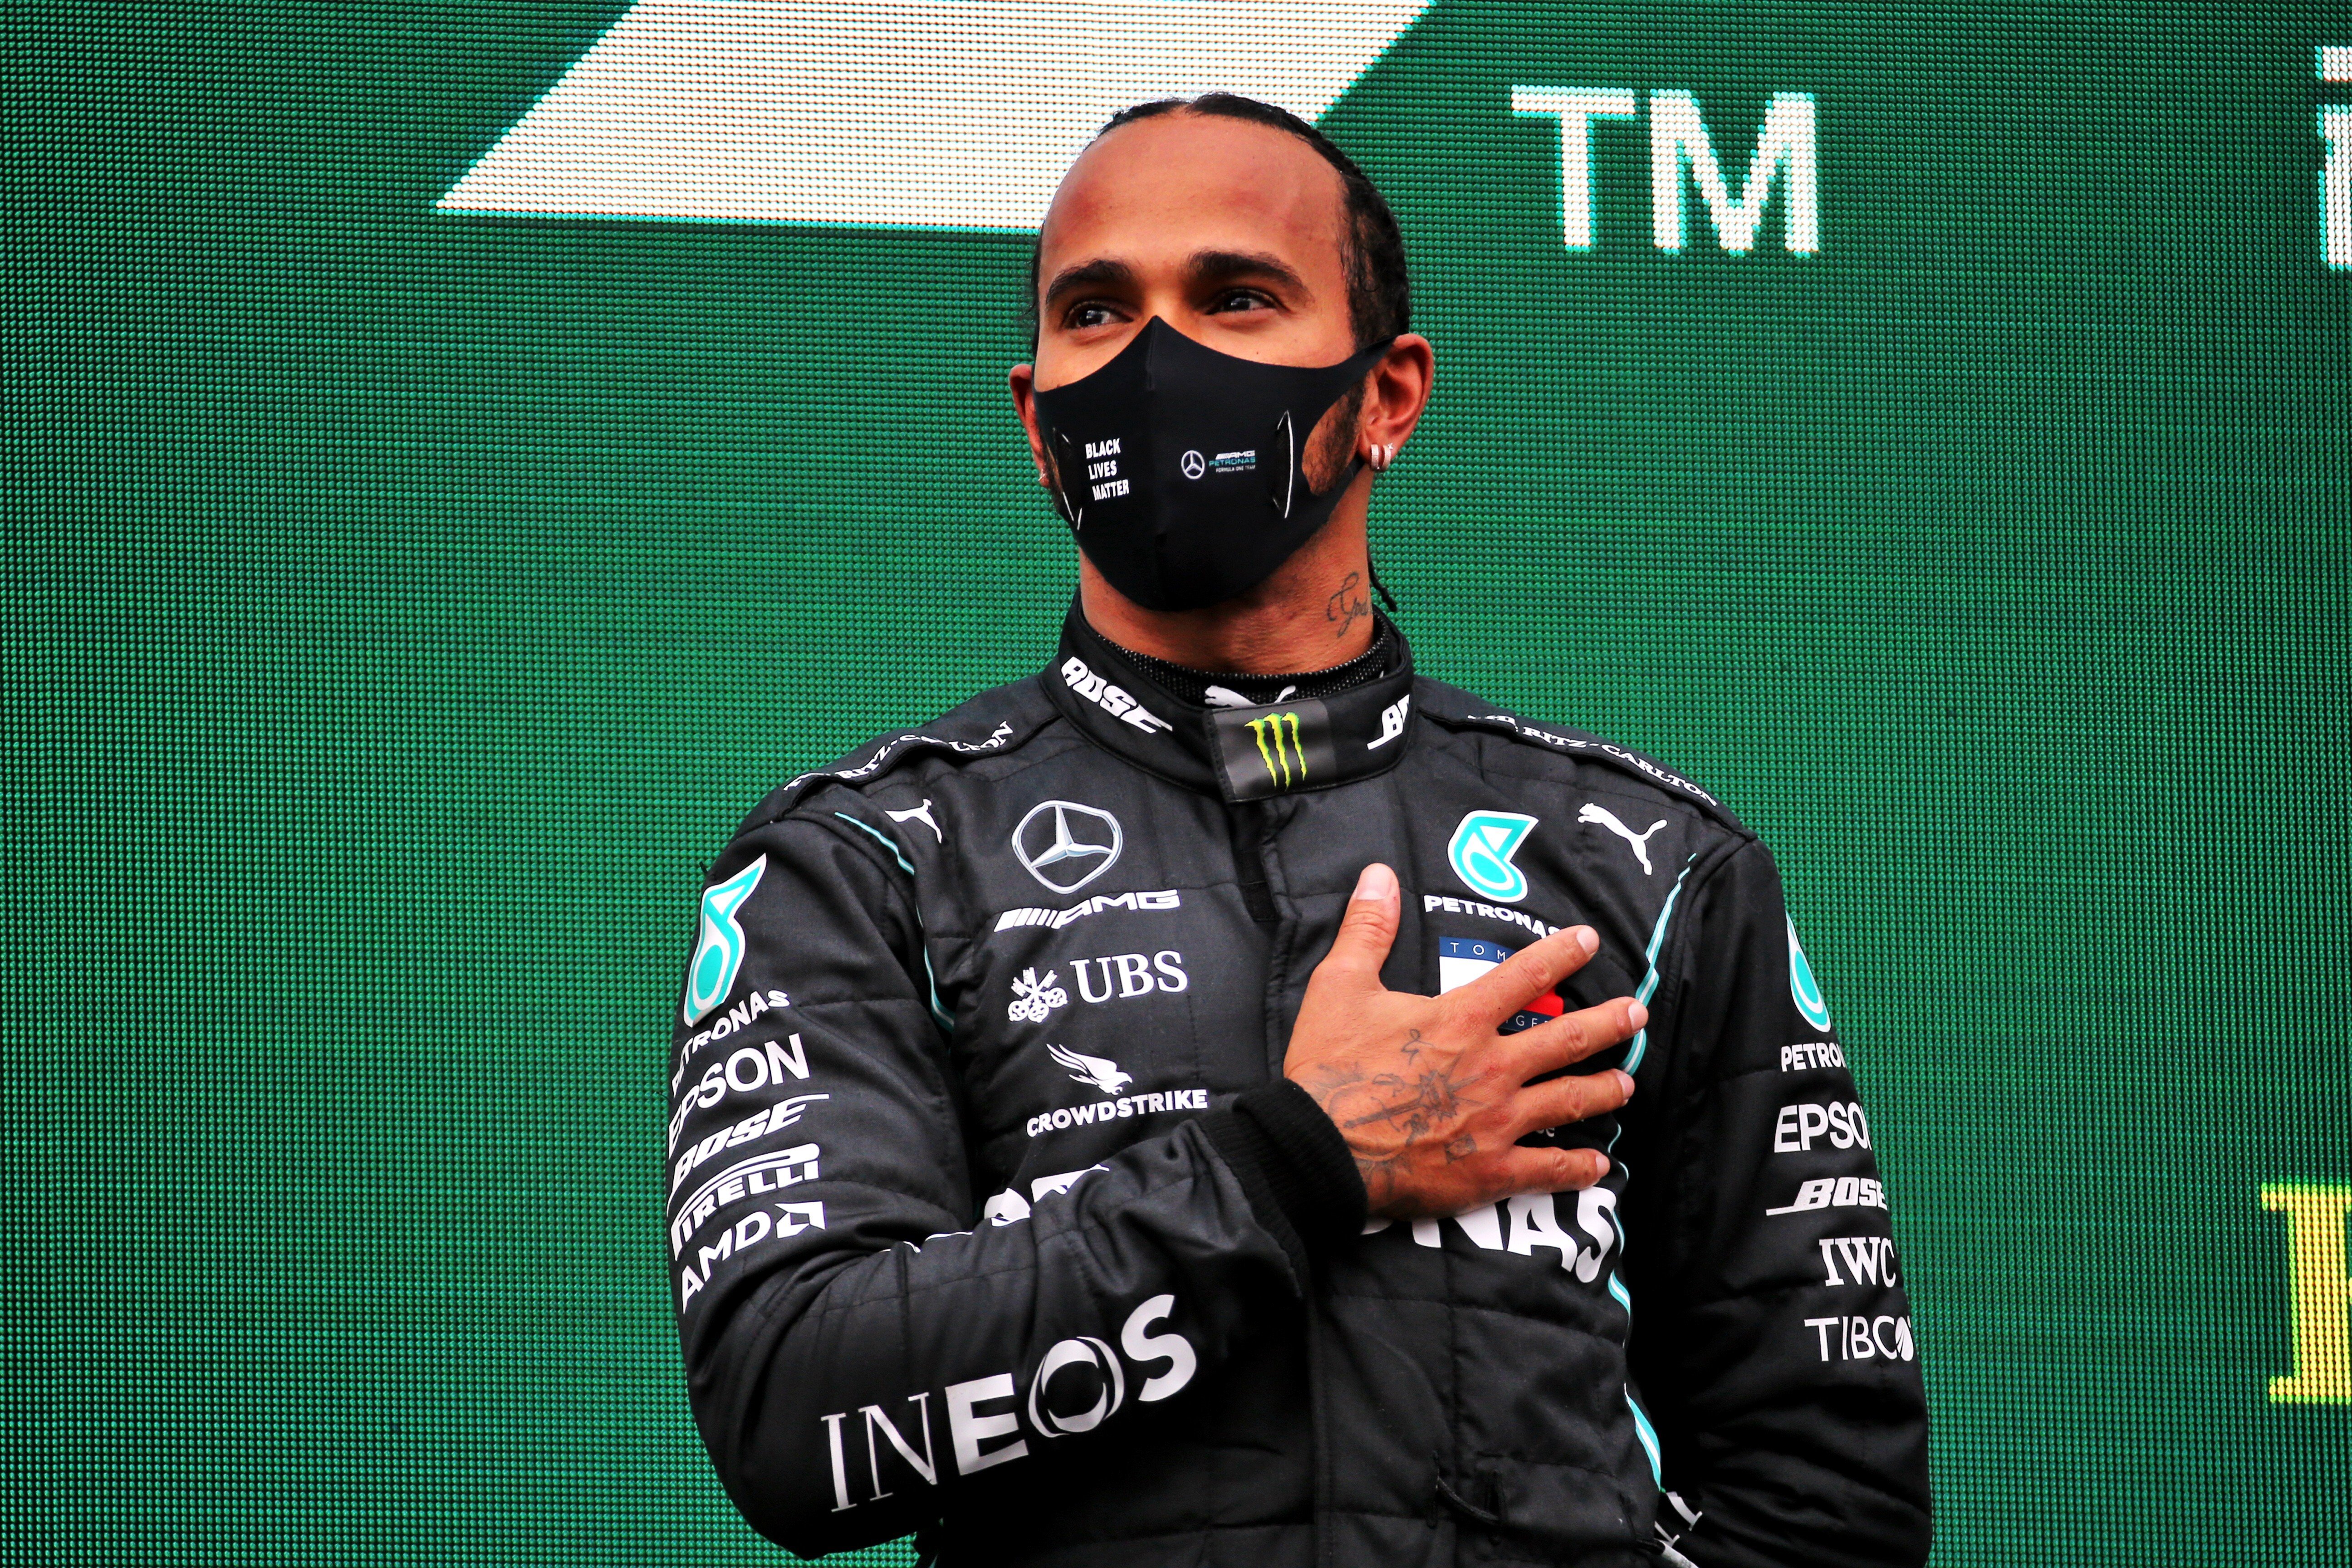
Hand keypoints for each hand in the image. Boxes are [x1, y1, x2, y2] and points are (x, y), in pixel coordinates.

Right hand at [1284, 862, 1641, 1217]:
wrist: (1317, 1148)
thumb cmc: (1327, 1069)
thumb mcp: (1339, 986)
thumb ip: (1367, 928)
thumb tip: (1380, 875)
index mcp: (1461, 1019)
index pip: (1525, 975)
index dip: (1561, 953)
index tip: (1589, 941)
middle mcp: (1492, 1067)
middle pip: (1567, 1040)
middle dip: (1609, 1024)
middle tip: (1637, 1015)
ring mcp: (1496, 1121)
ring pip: (1569, 1101)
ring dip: (1604, 1090)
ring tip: (1628, 1084)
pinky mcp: (1489, 1171)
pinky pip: (1547, 1169)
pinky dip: (1577, 1168)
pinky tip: (1598, 1165)